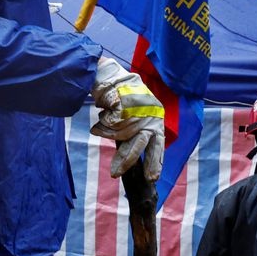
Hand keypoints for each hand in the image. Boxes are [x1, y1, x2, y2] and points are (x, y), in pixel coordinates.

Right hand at [90, 56, 165, 179]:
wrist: (115, 77)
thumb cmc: (126, 99)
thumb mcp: (137, 118)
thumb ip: (134, 136)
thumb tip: (127, 160)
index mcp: (156, 120)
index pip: (158, 144)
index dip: (155, 161)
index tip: (151, 178)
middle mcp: (149, 116)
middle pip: (141, 143)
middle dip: (130, 159)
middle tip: (117, 174)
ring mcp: (136, 110)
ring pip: (120, 133)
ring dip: (108, 133)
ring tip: (99, 129)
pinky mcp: (122, 104)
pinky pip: (109, 123)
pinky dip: (102, 124)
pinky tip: (100, 117)